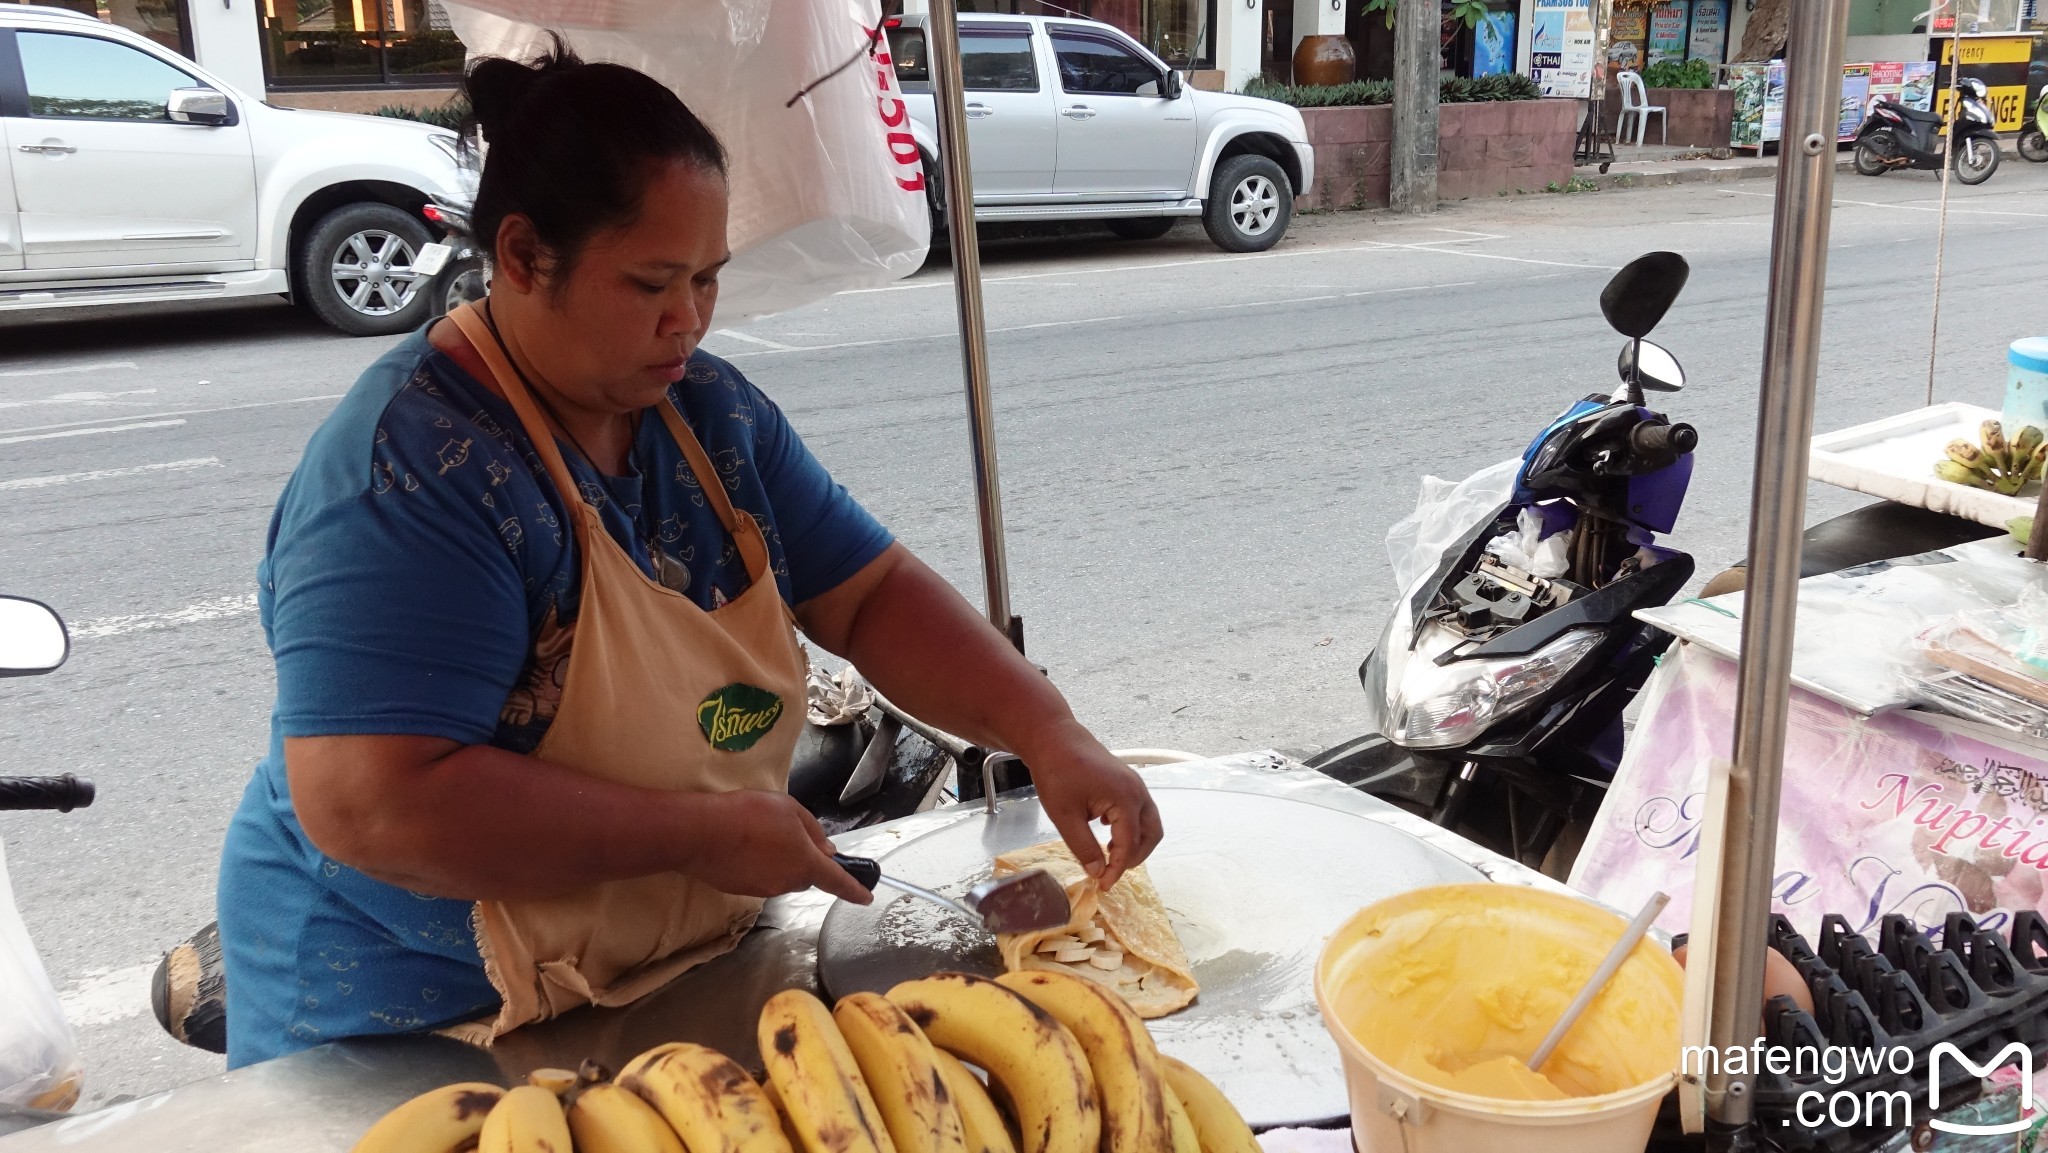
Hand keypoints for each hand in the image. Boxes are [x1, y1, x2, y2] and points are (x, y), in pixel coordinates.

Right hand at [678, 790, 873, 903]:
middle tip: (785, 833)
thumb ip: (813, 831)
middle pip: (805, 875)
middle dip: (802, 859)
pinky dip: (757, 865)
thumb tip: (826, 852)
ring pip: (781, 876)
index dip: (854, 890)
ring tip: (757, 835)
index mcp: (806, 863)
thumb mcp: (790, 808)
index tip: (866, 897)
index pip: (837, 881)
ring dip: (777, 860)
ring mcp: (763, 890)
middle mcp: (788, 882)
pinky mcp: (741, 890)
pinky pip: (759, 877)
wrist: (702, 832)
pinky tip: (741, 846)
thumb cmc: (750, 814)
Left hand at [1023, 721, 1163, 889]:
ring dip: (1135, 842)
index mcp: (1125, 799)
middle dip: (1135, 857)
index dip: (1118, 869)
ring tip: (1110, 854)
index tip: (1104, 885)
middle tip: (1111, 872)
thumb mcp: (1065, 816)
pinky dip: (1130, 828)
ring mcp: (1135, 784)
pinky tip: (1106, 832)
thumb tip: (1097, 872)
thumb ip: (1083, 847)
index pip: (1130, 844)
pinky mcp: (1127, 781)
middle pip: (1151, 834)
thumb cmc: (1057, 772)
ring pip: (1149, 823)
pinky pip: (1139, 811)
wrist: (1053, 738)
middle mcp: (1137, 791)